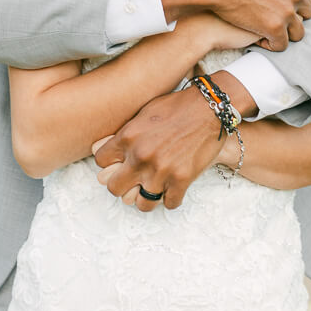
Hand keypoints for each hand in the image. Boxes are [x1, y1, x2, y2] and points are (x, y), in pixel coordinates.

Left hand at [93, 88, 221, 211]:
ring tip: (154, 188)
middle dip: (122, 185)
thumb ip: (125, 133)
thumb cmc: (177, 106)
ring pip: (141, 204)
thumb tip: (105, 147)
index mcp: (128, 137)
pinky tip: (174, 187)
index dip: (109, 164)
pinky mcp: (182, 180)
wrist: (210, 107)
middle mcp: (140, 156)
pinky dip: (172, 198)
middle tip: (133, 180)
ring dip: (146, 198)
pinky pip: (169, 204)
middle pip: (114, 188)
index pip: (100, 162)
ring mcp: (161, 170)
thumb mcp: (143, 112)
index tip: (119, 163)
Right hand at [193, 0, 310, 49]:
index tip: (273, 3)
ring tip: (269, 32)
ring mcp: (287, 11)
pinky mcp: (275, 27)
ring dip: (285, 33)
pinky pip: (281, 44)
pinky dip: (271, 44)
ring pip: (298, 32)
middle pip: (306, 11)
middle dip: (293, 16)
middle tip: (275, 19)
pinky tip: (258, 39)